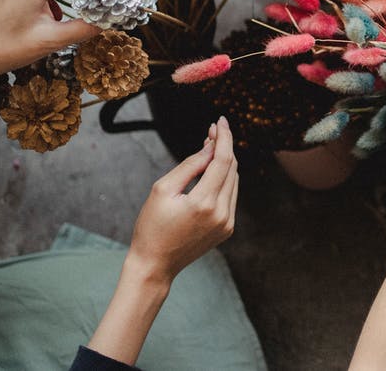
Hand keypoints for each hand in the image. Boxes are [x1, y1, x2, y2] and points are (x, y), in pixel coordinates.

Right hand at [125, 117, 238, 283]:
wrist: (155, 265)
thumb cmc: (152, 226)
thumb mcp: (163, 189)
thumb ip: (190, 165)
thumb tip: (211, 146)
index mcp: (204, 203)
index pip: (223, 161)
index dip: (224, 138)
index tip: (221, 121)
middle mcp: (222, 213)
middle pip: (232, 169)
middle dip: (223, 147)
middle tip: (211, 131)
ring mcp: (227, 223)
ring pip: (234, 181)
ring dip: (225, 162)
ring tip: (210, 148)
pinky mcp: (227, 229)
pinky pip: (231, 196)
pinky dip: (224, 180)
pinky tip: (212, 171)